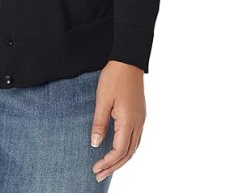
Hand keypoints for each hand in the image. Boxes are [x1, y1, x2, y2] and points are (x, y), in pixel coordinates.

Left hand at [90, 60, 145, 181]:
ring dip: (121, 160)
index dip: (107, 162)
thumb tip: (96, 144)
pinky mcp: (139, 114)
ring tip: (107, 167)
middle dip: (113, 166)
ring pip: (133, 148)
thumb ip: (99, 123)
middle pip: (128, 154)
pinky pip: (135, 139)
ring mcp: (141, 119)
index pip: (119, 150)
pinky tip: (118, 151)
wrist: (128, 61)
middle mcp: (138, 123)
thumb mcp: (102, 100)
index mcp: (129, 121)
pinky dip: (126, 150)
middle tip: (99, 175)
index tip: (95, 169)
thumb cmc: (114, 78)